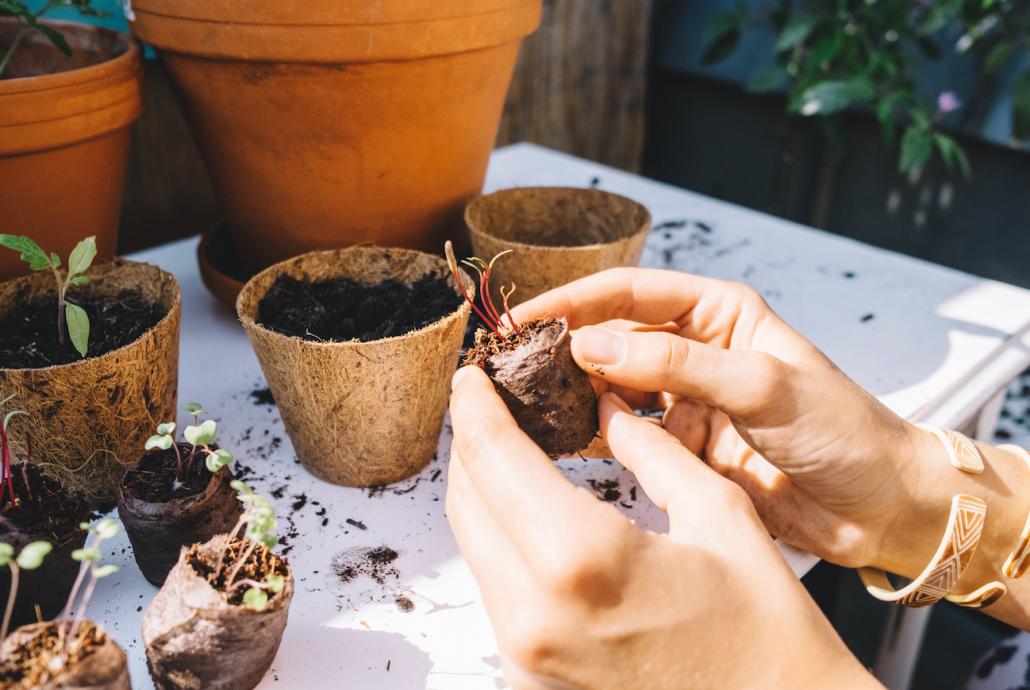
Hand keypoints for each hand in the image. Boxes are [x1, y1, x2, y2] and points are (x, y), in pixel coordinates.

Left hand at [446, 366, 876, 689]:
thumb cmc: (768, 634)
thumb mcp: (720, 516)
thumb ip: (651, 450)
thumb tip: (608, 406)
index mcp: (580, 559)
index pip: (493, 457)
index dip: (474, 405)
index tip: (472, 375)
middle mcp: (533, 615)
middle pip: (467, 501)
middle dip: (473, 442)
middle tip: (491, 404)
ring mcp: (524, 658)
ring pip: (475, 548)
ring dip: (485, 493)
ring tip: (511, 452)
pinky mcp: (529, 681)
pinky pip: (498, 594)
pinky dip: (506, 545)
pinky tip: (533, 518)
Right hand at [511, 267, 924, 570]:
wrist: (878, 506)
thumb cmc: (841, 430)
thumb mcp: (763, 386)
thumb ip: (677, 366)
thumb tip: (592, 344)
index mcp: (718, 313)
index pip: (629, 295)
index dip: (574, 302)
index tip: (524, 317)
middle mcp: (694, 350)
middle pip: (611, 337)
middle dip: (562, 345)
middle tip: (508, 361)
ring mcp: (683, 400)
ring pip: (609, 386)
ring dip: (570, 389)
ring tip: (520, 396)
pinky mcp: (679, 448)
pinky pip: (623, 434)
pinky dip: (591, 432)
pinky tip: (557, 434)